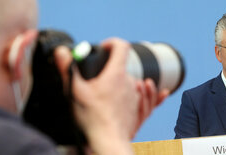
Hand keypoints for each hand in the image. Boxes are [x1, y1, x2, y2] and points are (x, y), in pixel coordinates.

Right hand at [54, 38, 168, 153]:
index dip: (112, 43)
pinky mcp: (140, 110)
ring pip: (134, 84)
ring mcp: (137, 97)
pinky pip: (151, 100)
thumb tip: (61, 52)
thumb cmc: (93, 118)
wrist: (108, 140)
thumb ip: (68, 69)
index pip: (121, 47)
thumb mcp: (75, 91)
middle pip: (124, 69)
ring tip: (110, 91)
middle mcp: (130, 83)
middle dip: (111, 71)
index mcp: (116, 74)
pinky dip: (154, 95)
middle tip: (97, 82)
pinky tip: (163, 92)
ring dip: (125, 83)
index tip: (104, 48)